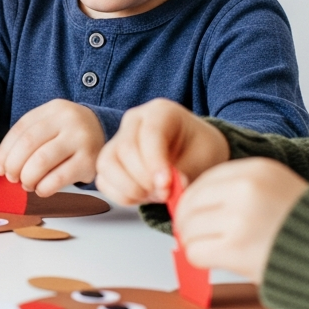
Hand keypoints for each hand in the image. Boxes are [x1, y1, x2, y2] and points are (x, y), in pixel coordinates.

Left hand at [0, 99, 100, 196]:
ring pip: (42, 161)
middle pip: (29, 144)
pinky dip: (44, 187)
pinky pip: (59, 178)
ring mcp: (81, 139)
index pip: (21, 129)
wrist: (106, 134)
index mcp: (53, 109)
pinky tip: (41, 189)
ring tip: (26, 184)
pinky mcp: (90, 161)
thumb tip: (1, 165)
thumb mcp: (51, 125)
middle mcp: (68, 120)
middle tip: (11, 177)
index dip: (5, 151)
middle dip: (14, 165)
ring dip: (27, 177)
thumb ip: (28, 138)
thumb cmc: (69, 134)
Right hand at [96, 99, 229, 204]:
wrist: (195, 153)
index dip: (155, 162)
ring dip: (130, 189)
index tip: (167, 185)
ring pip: (107, 164)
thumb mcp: (204, 157)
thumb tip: (167, 188)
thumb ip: (187, 171)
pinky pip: (104, 180)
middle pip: (125, 149)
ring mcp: (118, 140)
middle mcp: (134, 121)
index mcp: (160, 112)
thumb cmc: (201, 150)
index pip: (149, 134)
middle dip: (145, 179)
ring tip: (155, 195)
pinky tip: (144, 197)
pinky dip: (122, 195)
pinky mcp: (110, 161)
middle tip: (166, 194)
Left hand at [175, 158, 307, 282]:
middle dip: (189, 223)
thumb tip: (192, 201)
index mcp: (256, 170)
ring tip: (212, 250)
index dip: (194, 201)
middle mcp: (246, 189)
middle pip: (191, 204)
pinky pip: (196, 252)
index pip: (204, 181)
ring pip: (190, 229)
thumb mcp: (276, 188)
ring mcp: (240, 218)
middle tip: (194, 236)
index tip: (194, 214)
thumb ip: (239, 189)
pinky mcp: (236, 249)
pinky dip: (199, 259)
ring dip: (195, 242)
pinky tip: (215, 260)